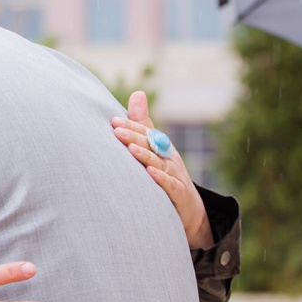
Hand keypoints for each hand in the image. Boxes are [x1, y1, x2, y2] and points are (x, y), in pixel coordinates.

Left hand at [111, 91, 212, 249]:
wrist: (189, 209)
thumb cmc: (166, 174)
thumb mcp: (156, 148)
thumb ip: (143, 124)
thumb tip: (137, 93)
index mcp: (161, 147)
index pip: (145, 134)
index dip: (131, 127)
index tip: (113, 121)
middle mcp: (168, 159)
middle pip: (151, 145)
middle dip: (134, 137)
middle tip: (116, 130)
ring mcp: (175, 176)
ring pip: (159, 163)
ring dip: (145, 156)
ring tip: (131, 149)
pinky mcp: (179, 194)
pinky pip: (170, 185)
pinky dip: (161, 179)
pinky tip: (150, 173)